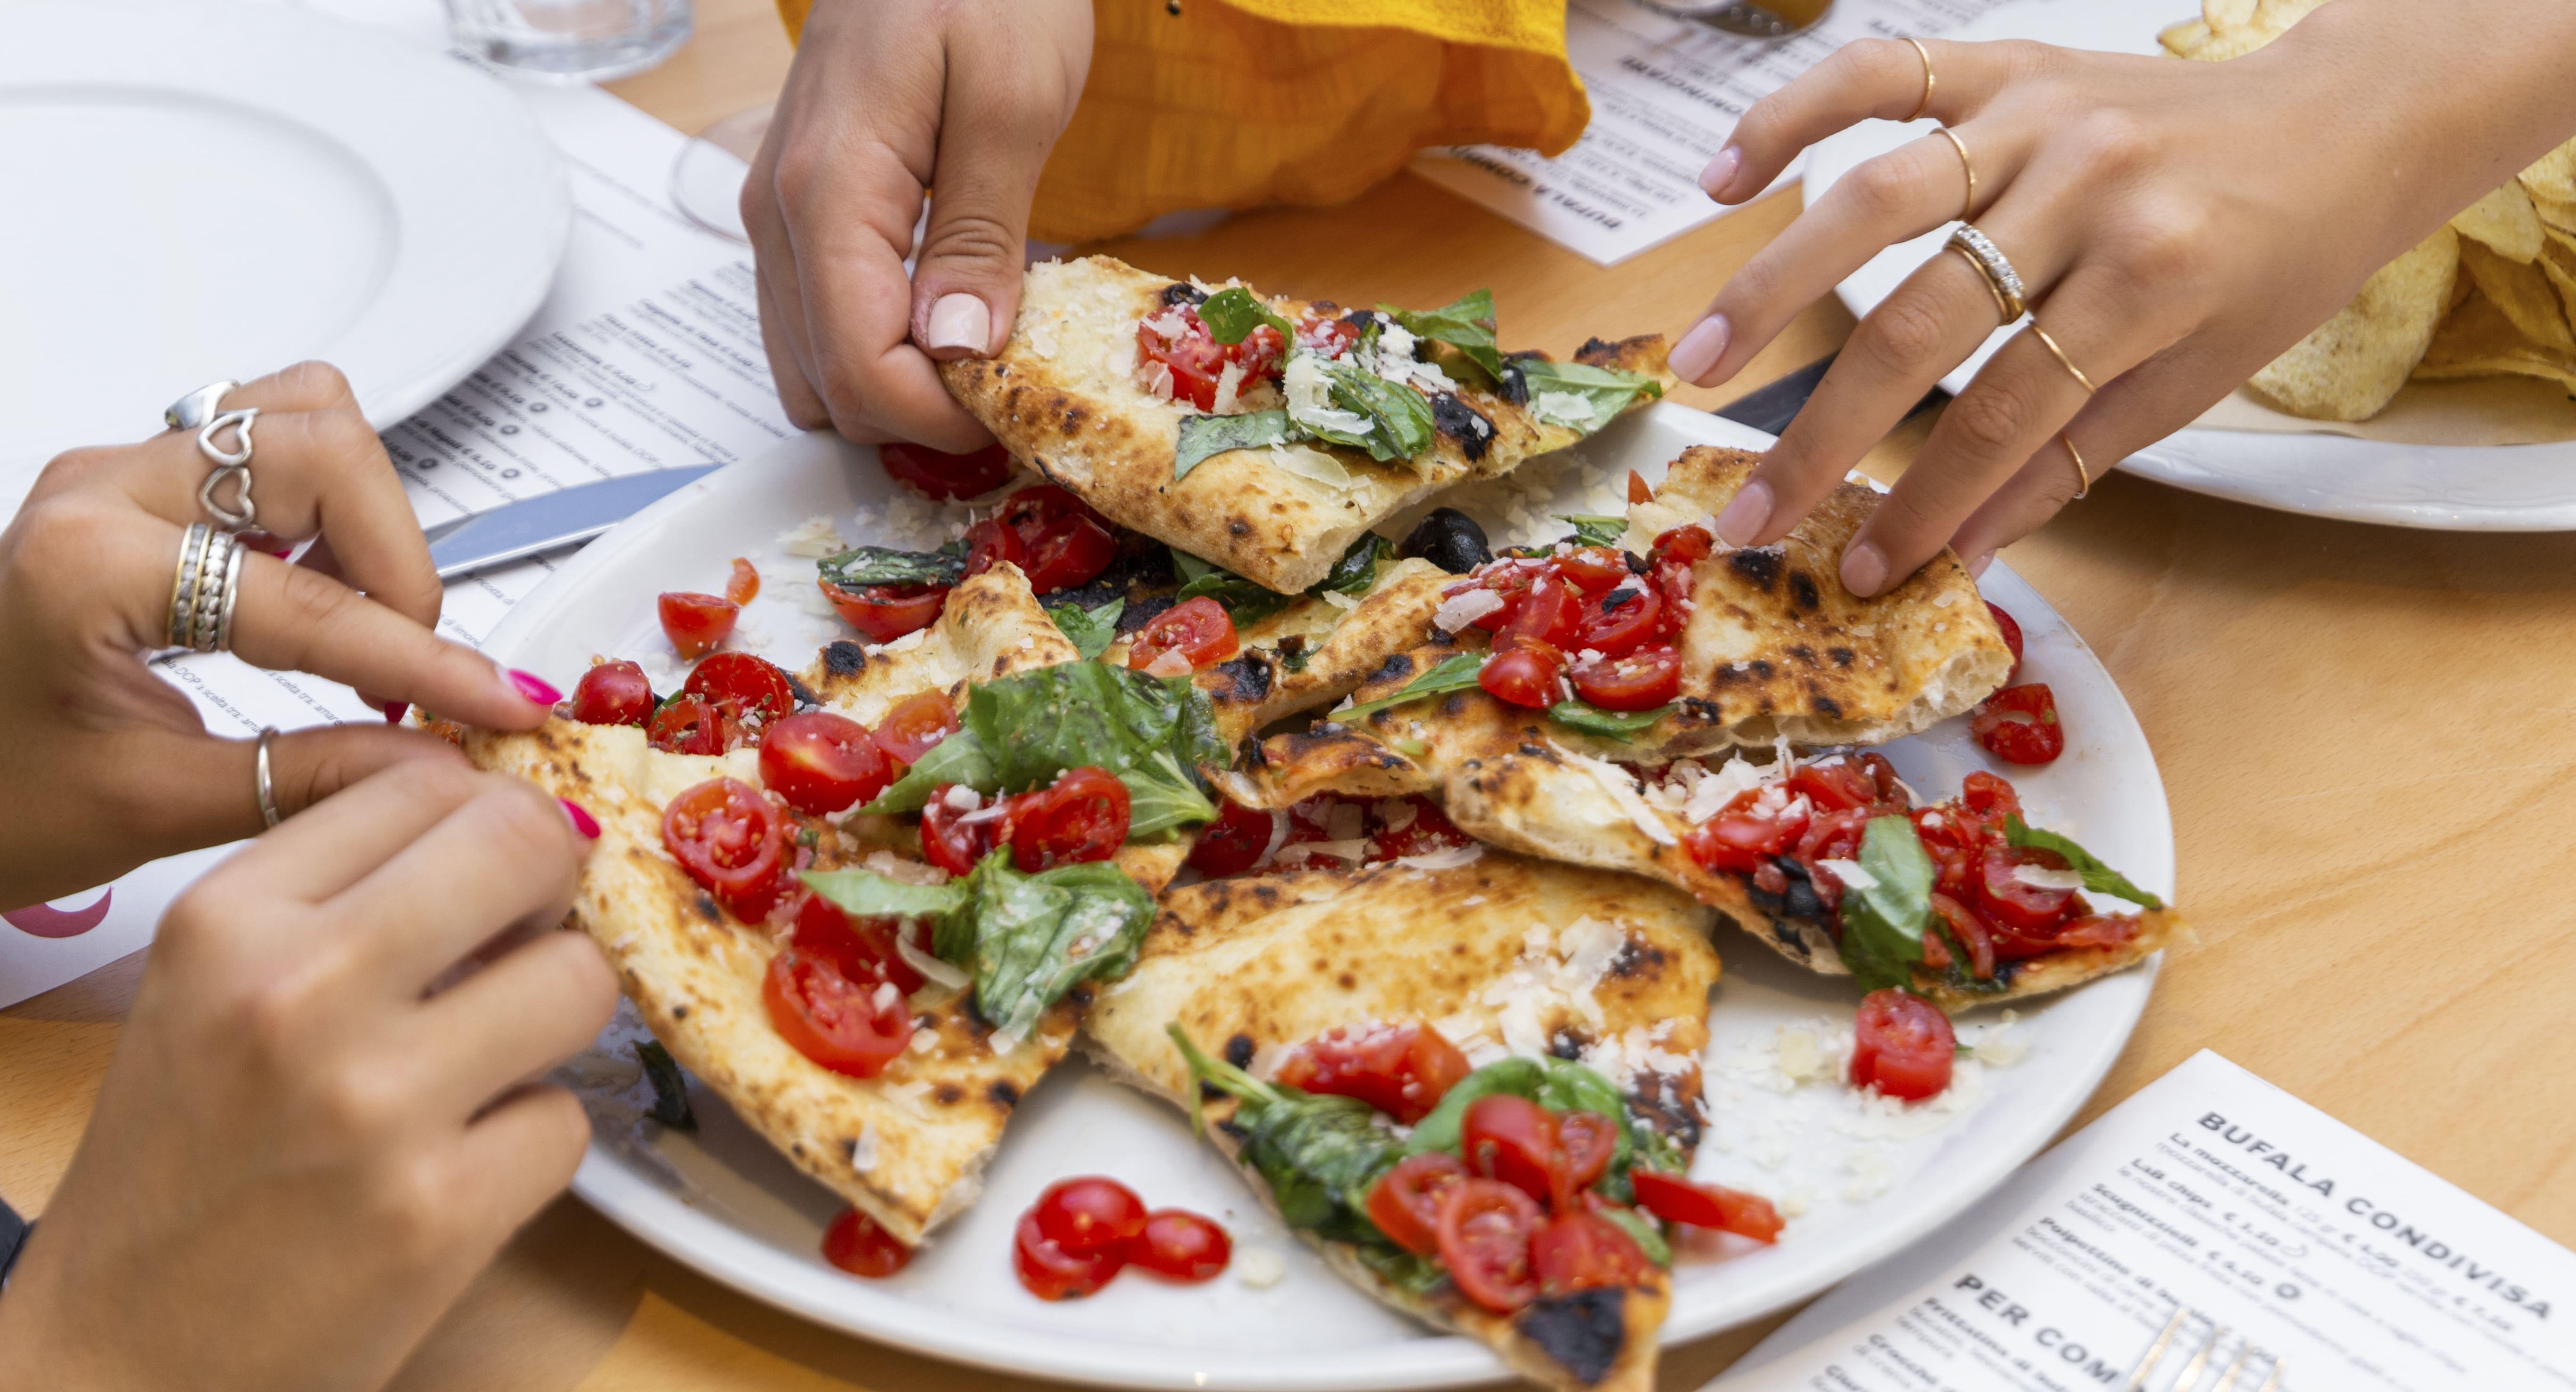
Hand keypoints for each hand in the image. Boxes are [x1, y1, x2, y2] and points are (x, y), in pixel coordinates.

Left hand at [0, 362, 560, 908]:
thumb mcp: (148, 811)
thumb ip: (307, 782)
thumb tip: (440, 767)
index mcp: (86, 567)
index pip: (310, 602)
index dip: (423, 659)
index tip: (493, 700)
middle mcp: (101, 491)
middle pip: (320, 445)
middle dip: (397, 555)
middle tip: (412, 657)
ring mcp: (118, 475)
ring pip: (302, 418)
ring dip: (367, 513)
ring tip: (371, 617)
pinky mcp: (141, 485)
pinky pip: (270, 438)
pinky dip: (328, 504)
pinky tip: (326, 589)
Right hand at [0, 764, 611, 1391]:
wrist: (121, 1357)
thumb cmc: (180, 1166)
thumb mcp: (210, 989)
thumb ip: (342, 894)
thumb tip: (509, 820)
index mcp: (228, 921)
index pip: (423, 779)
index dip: (485, 814)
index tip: (489, 861)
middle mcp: (298, 992)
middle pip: (524, 843)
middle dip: (552, 882)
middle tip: (528, 933)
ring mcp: (377, 1104)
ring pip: (579, 979)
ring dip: (556, 1018)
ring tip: (490, 1059)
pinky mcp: (442, 1212)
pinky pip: (569, 1120)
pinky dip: (532, 1145)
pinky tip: (463, 1168)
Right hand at [743, 0, 1091, 447]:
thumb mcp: (1012, 100)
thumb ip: (978, 233)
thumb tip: (958, 347)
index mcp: (827, 191)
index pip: (860, 369)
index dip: (942, 418)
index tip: (1019, 406)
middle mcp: (780, 216)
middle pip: (827, 388)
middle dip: (920, 414)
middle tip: (1013, 389)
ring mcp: (780, 217)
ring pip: (813, 369)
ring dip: (898, 389)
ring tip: (988, 362)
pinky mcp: (800, 213)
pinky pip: (821, 322)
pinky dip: (881, 350)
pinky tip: (952, 321)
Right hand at [1667, 2, 2575, 592]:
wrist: (2343, 122)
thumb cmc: (2271, 261)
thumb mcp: (2190, 381)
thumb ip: (2061, 462)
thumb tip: (1952, 554)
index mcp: (2153, 280)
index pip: (2001, 415)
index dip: (1923, 504)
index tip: (1862, 568)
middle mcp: (2089, 186)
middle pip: (1919, 323)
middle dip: (1826, 433)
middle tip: (1752, 506)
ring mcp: (2038, 115)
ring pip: (1872, 203)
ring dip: (1770, 287)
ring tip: (1698, 362)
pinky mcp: (2008, 64)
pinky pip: (1881, 75)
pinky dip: (1791, 116)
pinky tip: (1724, 180)